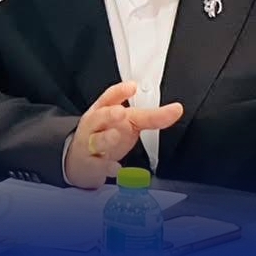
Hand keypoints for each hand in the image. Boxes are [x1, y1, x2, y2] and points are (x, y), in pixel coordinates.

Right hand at [64, 80, 183, 188]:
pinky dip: (107, 167)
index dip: (119, 91)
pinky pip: (98, 165)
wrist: (80, 160)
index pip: (109, 98)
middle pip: (99, 117)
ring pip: (96, 140)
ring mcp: (90, 144)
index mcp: (103, 111)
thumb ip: (149, 116)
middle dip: (109, 114)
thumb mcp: (126, 123)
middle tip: (121, 112)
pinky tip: (117, 169)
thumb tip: (175, 109)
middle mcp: (95, 126)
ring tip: (115, 136)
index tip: (132, 87)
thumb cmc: (105, 136)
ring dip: (106, 138)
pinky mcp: (91, 164)